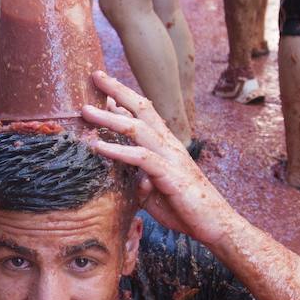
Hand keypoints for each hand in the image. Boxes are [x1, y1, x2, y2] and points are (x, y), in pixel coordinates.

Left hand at [82, 71, 237, 249]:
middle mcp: (168, 144)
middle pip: (142, 109)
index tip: (101, 84)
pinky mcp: (169, 175)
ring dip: (110, 118)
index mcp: (165, 144)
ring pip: (137, 129)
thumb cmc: (183, 206)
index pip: (143, 113)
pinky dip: (119, 151)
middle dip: (118, 91)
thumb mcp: (154, 188)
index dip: (123, 97)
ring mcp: (170, 157)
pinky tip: (99, 147)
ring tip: (85, 111)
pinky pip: (141, 158)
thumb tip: (122, 170)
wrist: (214, 223)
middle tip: (95, 75)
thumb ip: (137, 175)